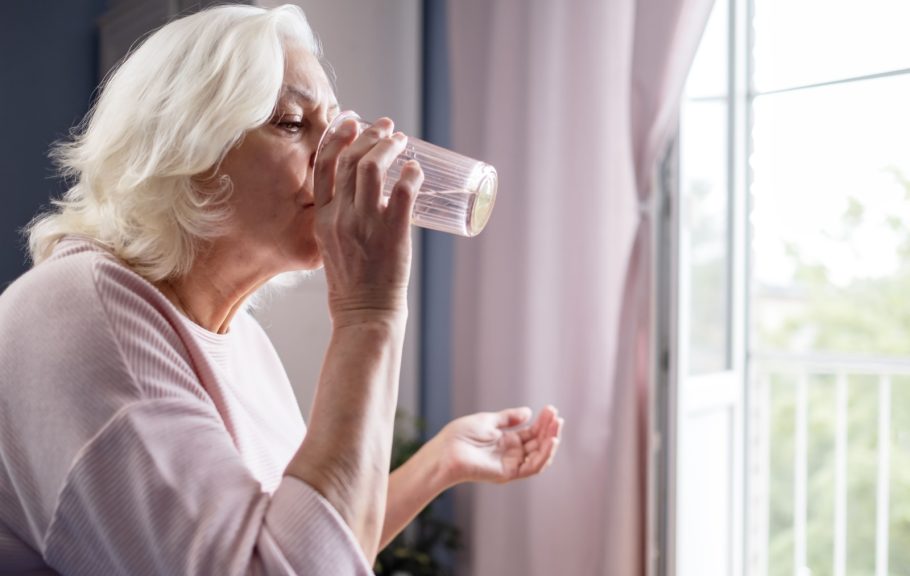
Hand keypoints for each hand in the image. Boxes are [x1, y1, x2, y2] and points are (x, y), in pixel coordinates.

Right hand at [313, 117, 422, 325]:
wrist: (363, 313)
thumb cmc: (351, 284)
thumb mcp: (331, 246)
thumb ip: (339, 220)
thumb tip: (363, 196)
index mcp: (322, 219)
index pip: (323, 166)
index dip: (337, 138)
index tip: (350, 121)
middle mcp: (340, 217)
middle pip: (349, 161)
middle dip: (368, 136)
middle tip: (386, 126)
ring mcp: (365, 225)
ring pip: (372, 169)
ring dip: (388, 148)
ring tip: (401, 141)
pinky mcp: (392, 234)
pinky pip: (402, 192)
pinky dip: (410, 174)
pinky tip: (416, 168)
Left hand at [432, 406, 563, 485]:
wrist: (444, 451)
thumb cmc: (460, 436)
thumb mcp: (488, 420)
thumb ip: (509, 418)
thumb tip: (528, 412)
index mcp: (506, 441)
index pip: (532, 433)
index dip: (543, 422)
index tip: (551, 409)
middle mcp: (511, 454)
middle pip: (538, 444)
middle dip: (549, 430)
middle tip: (557, 416)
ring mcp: (510, 464)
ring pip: (539, 456)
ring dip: (551, 441)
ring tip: (557, 426)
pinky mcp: (508, 474)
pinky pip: (532, 467)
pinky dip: (544, 455)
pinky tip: (551, 441)